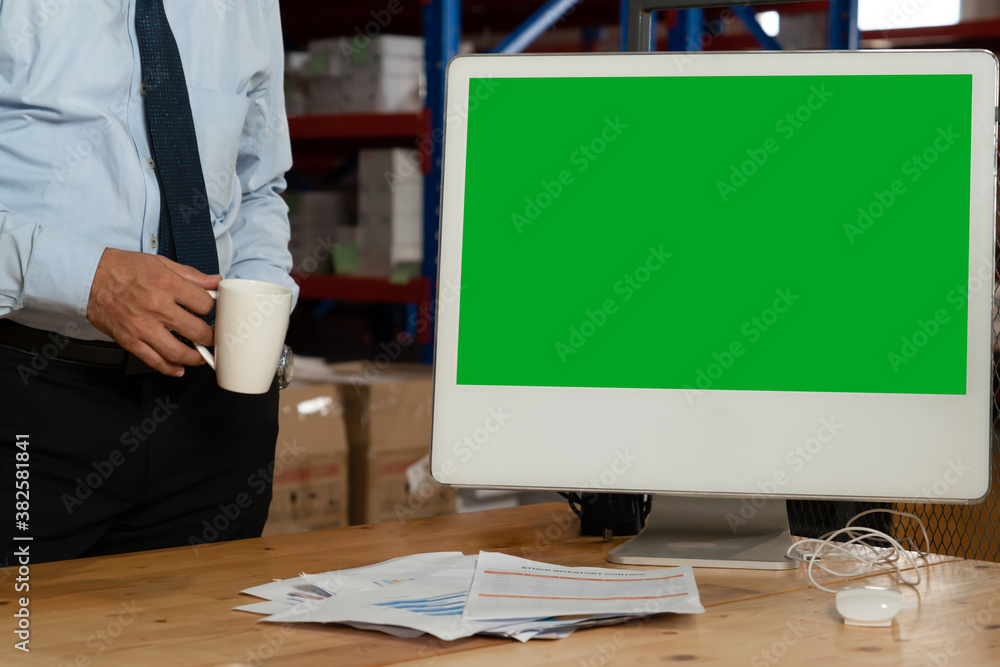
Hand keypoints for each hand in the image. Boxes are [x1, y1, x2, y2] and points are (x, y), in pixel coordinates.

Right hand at [86, 248, 221, 376]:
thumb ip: (192, 275)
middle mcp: (157, 307)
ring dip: (195, 358)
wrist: (88, 277)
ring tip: (200, 356)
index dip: (212, 309)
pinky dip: (170, 368)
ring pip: (178, 352)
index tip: (210, 312)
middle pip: (197, 331)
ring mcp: (143, 326)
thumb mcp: (161, 262)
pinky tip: (179, 369)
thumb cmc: (124, 268)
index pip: (205, 304)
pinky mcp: (129, 340)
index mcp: (168, 284)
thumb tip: (216, 282)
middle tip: (211, 337)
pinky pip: (154, 360)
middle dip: (210, 337)